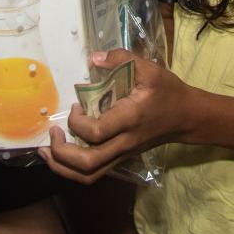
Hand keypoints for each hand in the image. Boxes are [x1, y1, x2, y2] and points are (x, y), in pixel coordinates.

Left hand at [40, 49, 192, 184]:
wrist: (186, 117)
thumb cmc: (167, 92)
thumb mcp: (150, 69)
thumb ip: (121, 60)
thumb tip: (93, 58)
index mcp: (129, 120)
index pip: (96, 133)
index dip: (77, 122)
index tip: (75, 104)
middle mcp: (124, 143)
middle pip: (87, 164)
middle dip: (61, 153)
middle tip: (52, 133)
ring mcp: (122, 155)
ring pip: (88, 176)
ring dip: (63, 167)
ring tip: (47, 151)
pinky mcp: (121, 158)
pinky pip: (94, 173)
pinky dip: (73, 168)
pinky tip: (63, 154)